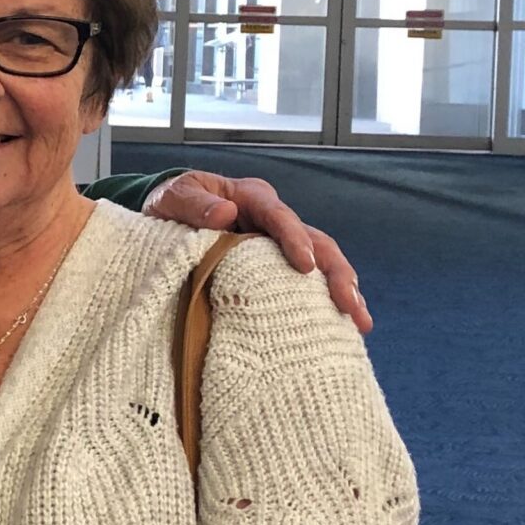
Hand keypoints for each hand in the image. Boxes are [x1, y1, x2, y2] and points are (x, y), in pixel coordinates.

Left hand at [141, 171, 371, 333]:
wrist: (165, 214)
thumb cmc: (170, 202)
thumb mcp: (173, 197)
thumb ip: (195, 205)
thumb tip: (226, 214)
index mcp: (252, 198)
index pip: (280, 216)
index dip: (295, 239)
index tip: (306, 267)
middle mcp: (273, 220)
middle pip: (315, 242)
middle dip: (337, 273)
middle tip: (351, 306)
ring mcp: (278, 244)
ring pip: (320, 264)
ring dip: (341, 290)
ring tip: (359, 323)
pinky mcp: (274, 266)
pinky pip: (303, 283)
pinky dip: (321, 302)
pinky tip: (338, 328)